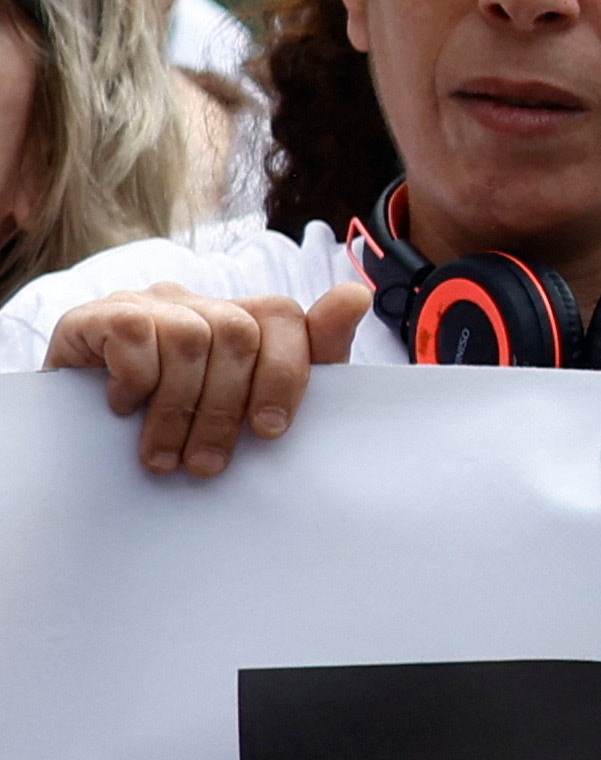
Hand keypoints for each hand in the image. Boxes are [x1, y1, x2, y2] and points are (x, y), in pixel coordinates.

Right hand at [51, 282, 364, 476]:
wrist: (84, 447)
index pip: (283, 316)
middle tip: (207, 465)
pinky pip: (134, 332)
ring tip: (164, 458)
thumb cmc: (182, 428)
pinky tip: (124, 410)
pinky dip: (135, 379)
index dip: (285, 374)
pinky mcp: (92, 317)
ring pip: (190, 338)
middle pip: (237, 334)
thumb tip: (357, 294)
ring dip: (178, 410)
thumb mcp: (251, 404)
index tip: (271, 433)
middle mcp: (194, 303)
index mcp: (239, 319)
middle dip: (225, 410)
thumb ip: (311, 356)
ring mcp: (144, 305)